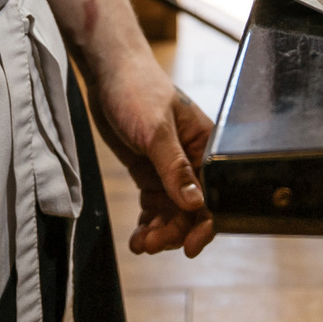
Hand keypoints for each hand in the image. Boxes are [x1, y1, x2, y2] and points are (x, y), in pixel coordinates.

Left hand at [86, 53, 216, 256]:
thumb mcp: (156, 131)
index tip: (189, 247)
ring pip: (173, 212)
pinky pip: (155, 206)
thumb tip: (196, 204)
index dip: (205, 223)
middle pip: (193, 209)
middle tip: (152, 244)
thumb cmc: (138, 90)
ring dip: (160, 231)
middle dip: (175, 230)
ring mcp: (170, 168)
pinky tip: (138, 236)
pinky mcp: (150, 171)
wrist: (107, 74)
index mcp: (207, 145)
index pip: (214, 193)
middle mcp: (193, 160)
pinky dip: (148, 223)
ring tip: (141, 243)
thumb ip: (175, 168)